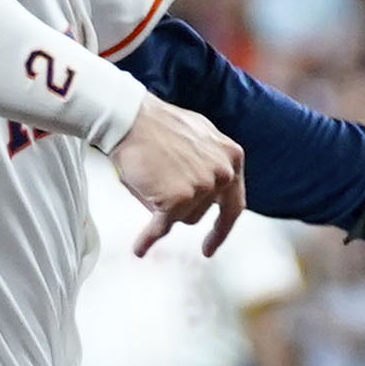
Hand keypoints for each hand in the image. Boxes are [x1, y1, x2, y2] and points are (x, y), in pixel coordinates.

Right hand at [108, 97, 243, 257]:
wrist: (130, 118)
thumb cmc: (156, 125)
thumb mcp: (199, 138)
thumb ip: (211, 164)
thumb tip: (207, 189)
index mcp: (231, 157)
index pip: (234, 205)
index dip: (221, 229)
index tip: (209, 245)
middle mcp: (223, 173)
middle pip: (200, 213)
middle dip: (179, 205)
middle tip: (159, 186)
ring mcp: (202, 187)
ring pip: (182, 218)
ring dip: (163, 209)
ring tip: (147, 181)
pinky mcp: (178, 199)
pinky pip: (161, 227)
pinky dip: (148, 238)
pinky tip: (140, 247)